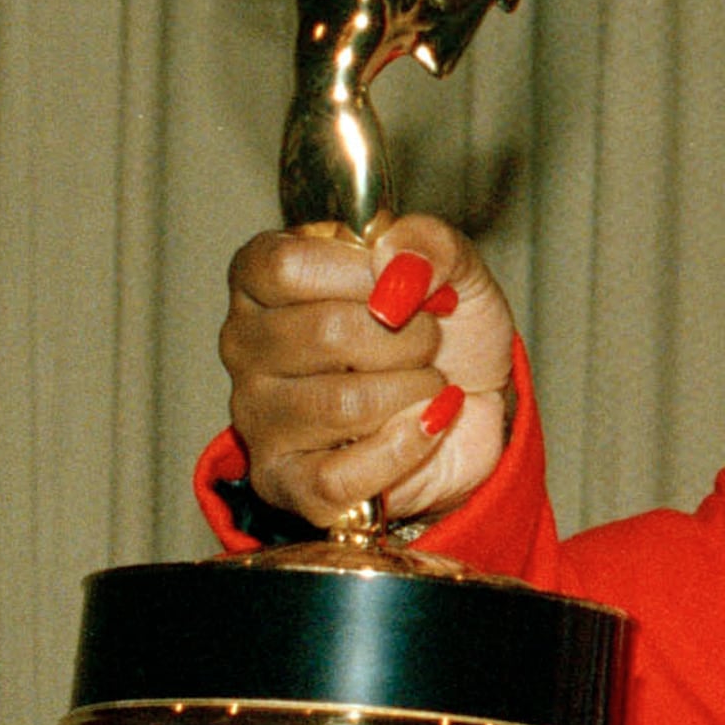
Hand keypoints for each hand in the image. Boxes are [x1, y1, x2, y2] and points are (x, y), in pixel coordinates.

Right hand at [219, 213, 517, 533]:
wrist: (477, 409)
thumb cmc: (447, 333)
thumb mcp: (455, 268)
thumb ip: (429, 242)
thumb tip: (395, 258)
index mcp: (266, 282)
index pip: (285, 266)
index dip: (362, 273)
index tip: (406, 284)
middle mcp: (247, 347)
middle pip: (324, 332)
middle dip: (408, 336)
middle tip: (429, 339)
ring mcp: (260, 418)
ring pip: (342, 404)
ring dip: (414, 389)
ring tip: (428, 382)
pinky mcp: (286, 481)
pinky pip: (342, 474)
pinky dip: (408, 444)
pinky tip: (427, 424)